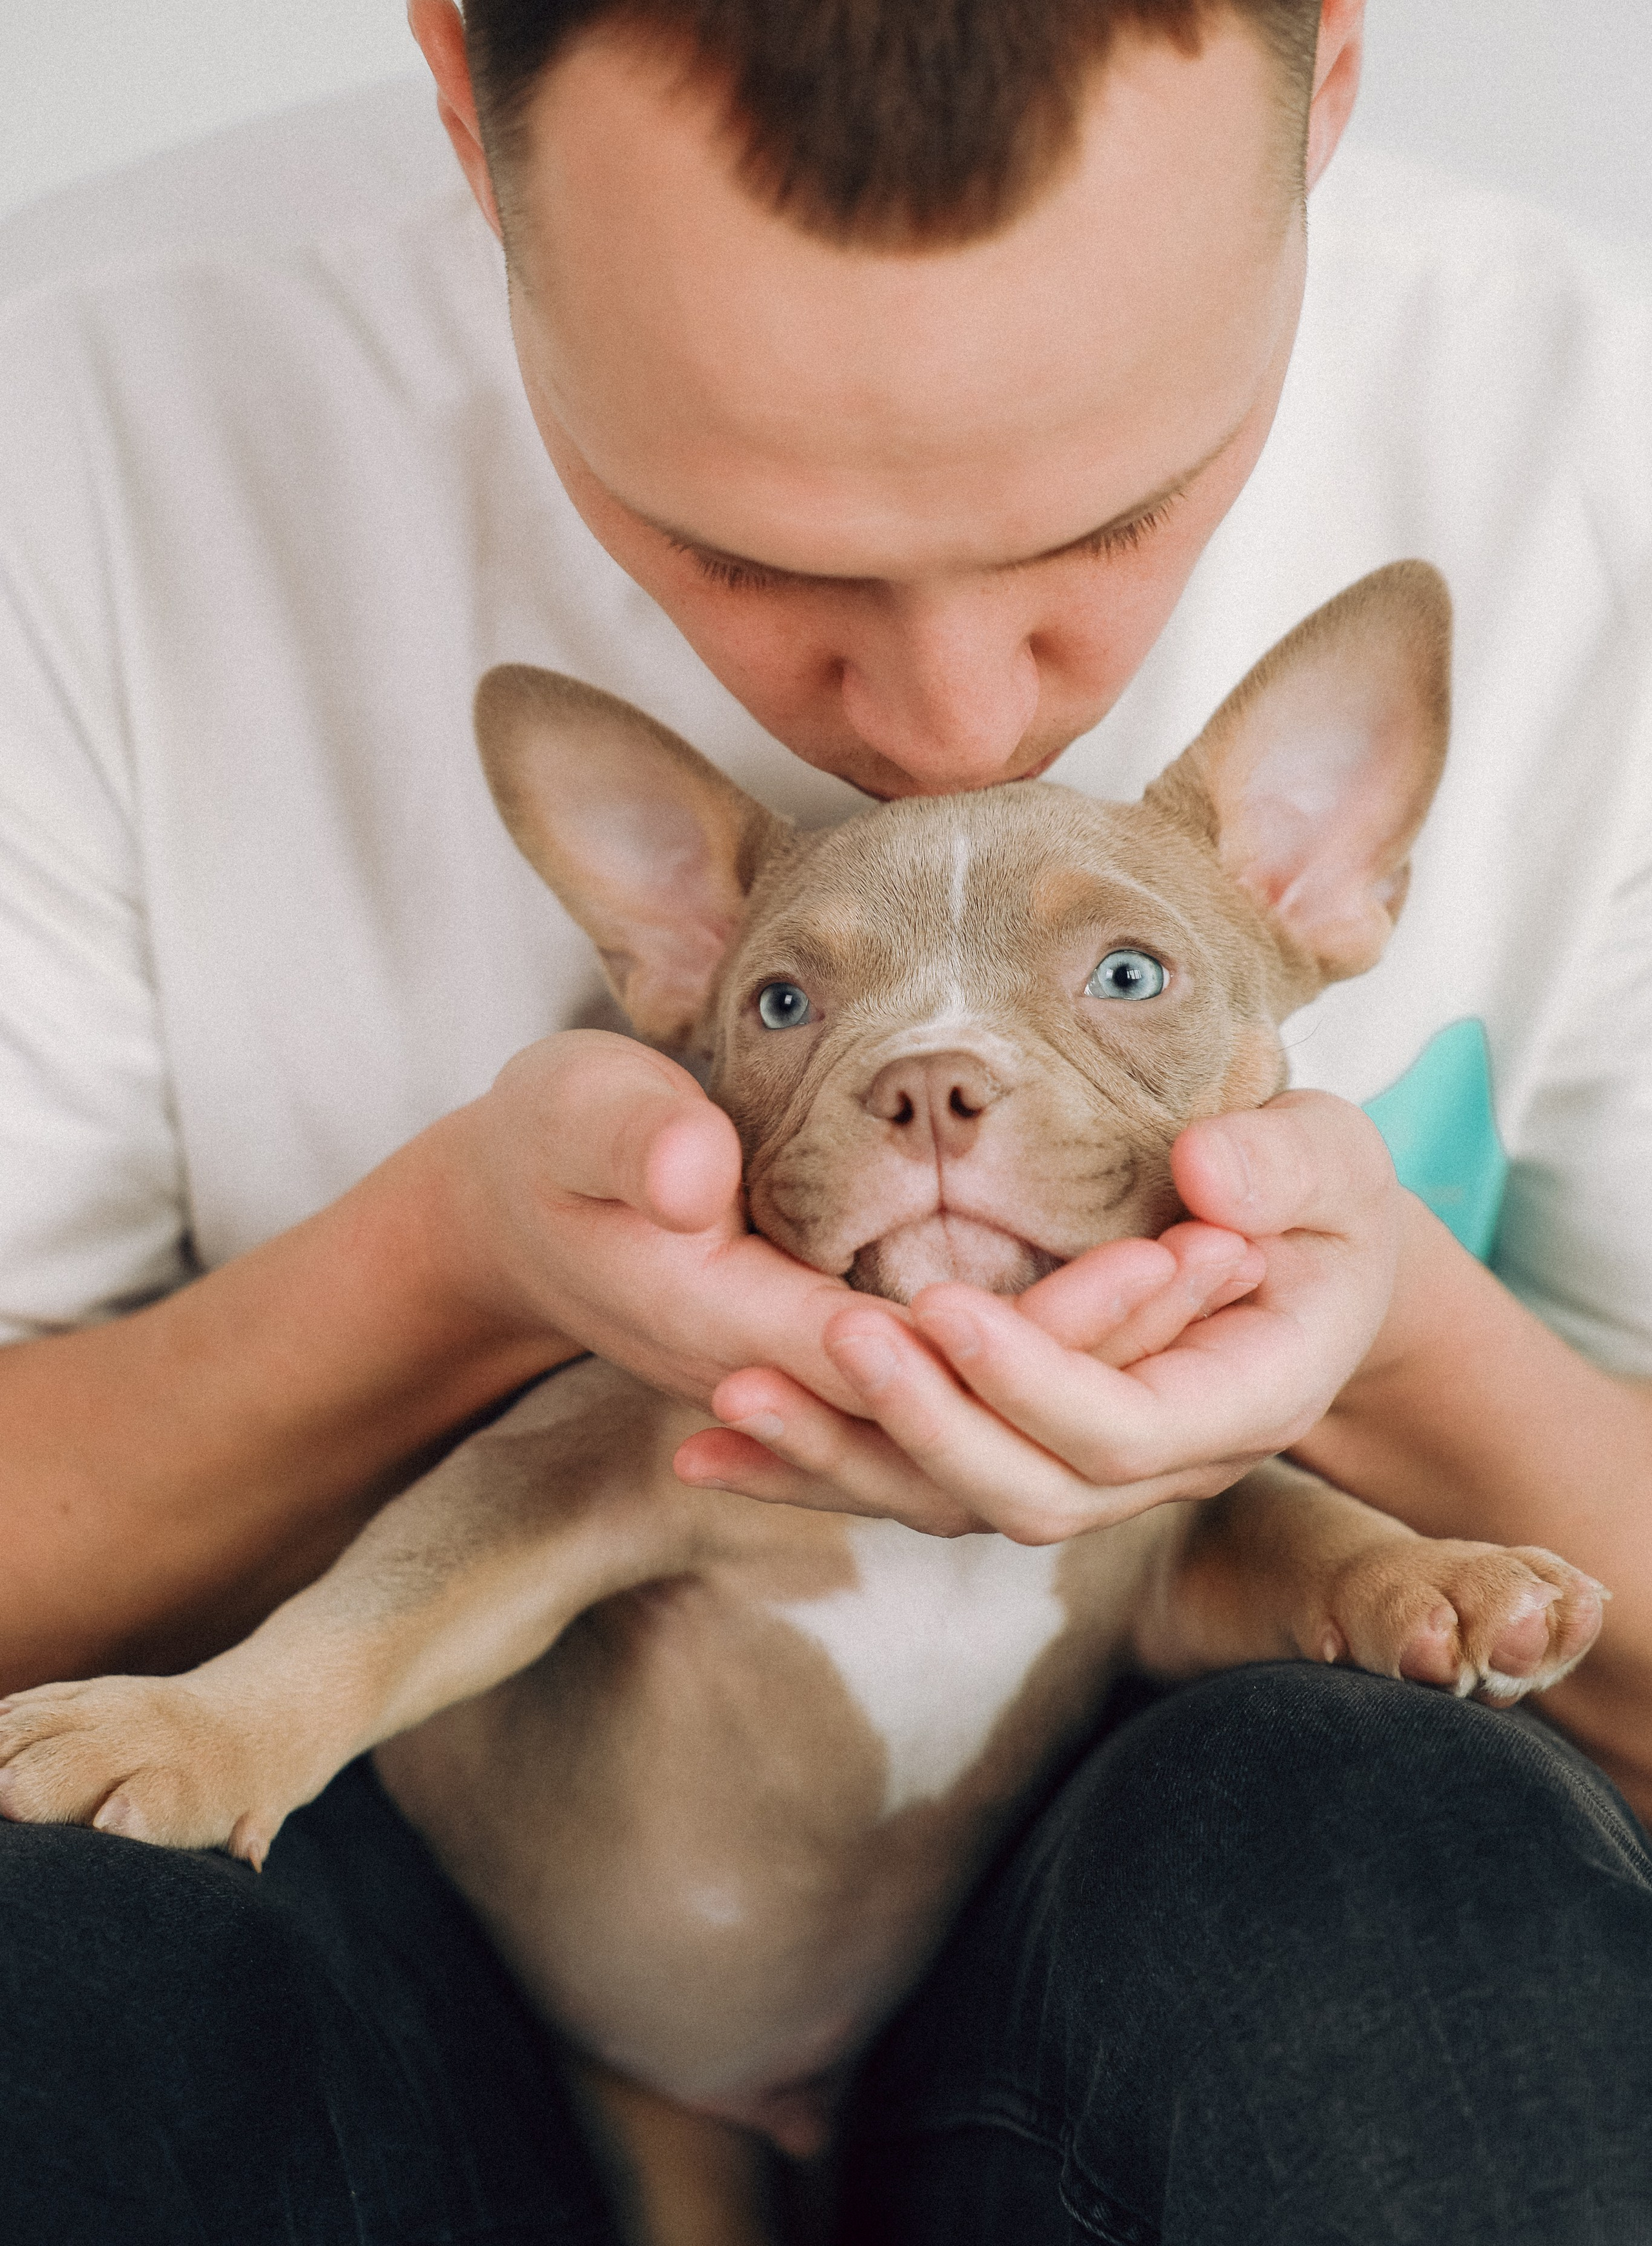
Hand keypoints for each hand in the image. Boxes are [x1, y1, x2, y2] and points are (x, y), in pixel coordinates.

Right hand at [443, 1029, 1198, 1438]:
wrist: (522, 1209)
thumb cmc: (549, 1145)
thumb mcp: (564, 1116)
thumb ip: (628, 1142)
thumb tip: (694, 1176)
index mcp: (724, 1320)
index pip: (912, 1355)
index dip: (1040, 1322)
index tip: (1158, 1255)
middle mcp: (788, 1376)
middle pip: (976, 1405)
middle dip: (1108, 1343)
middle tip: (1233, 1257)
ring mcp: (820, 1385)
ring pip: (985, 1417)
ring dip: (1100, 1353)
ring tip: (1223, 1265)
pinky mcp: (842, 1367)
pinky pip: (968, 1394)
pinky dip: (1056, 1355)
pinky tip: (1149, 1294)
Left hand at [682, 1091, 1400, 1540]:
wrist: (1315, 1271)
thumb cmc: (1320, 1200)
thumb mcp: (1331, 1161)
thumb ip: (1284, 1168)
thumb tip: (1210, 1180)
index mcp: (1241, 1401)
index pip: (1124, 1430)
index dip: (1033, 1381)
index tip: (942, 1306)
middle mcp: (1158, 1466)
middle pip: (1030, 1495)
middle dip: (925, 1425)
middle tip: (831, 1338)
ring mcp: (1080, 1472)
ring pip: (951, 1504)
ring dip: (840, 1460)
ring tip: (728, 1403)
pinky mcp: (1014, 1453)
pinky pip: (911, 1479)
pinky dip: (813, 1465)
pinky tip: (707, 1448)